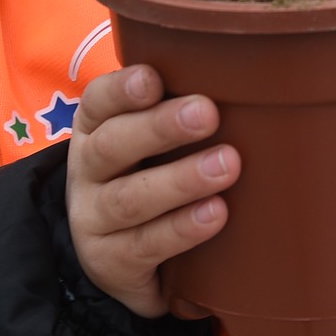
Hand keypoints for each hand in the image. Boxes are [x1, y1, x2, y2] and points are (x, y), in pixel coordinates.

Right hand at [67, 64, 239, 318]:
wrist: (119, 258)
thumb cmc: (150, 175)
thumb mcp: (152, 140)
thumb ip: (183, 107)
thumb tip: (248, 72)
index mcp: (96, 128)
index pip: (98, 100)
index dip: (121, 89)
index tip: (152, 78)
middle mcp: (88, 172)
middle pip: (112, 146)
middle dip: (160, 127)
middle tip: (208, 113)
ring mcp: (94, 220)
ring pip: (130, 199)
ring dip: (181, 180)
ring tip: (228, 164)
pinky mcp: (112, 263)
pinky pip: (145, 246)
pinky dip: (182, 228)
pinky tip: (216, 213)